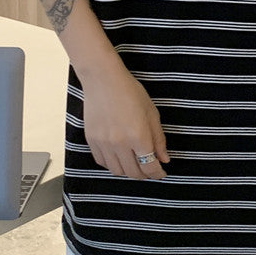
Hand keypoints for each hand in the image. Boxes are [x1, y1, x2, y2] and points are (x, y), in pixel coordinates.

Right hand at [80, 62, 169, 180]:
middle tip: (149, 168)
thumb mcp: (151, 113)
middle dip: (145, 174)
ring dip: (128, 171)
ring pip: (117, 171)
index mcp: (139, 136)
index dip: (158, 173)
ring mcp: (104, 143)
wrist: (103, 80)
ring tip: (135, 163)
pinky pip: (102, 162)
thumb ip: (159, 139)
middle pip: (134, 173)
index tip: (161, 172)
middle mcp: (120, 143)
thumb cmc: (130, 92)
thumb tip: (164, 159)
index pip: (150, 167)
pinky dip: (113, 164)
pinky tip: (119, 157)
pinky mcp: (92, 140)